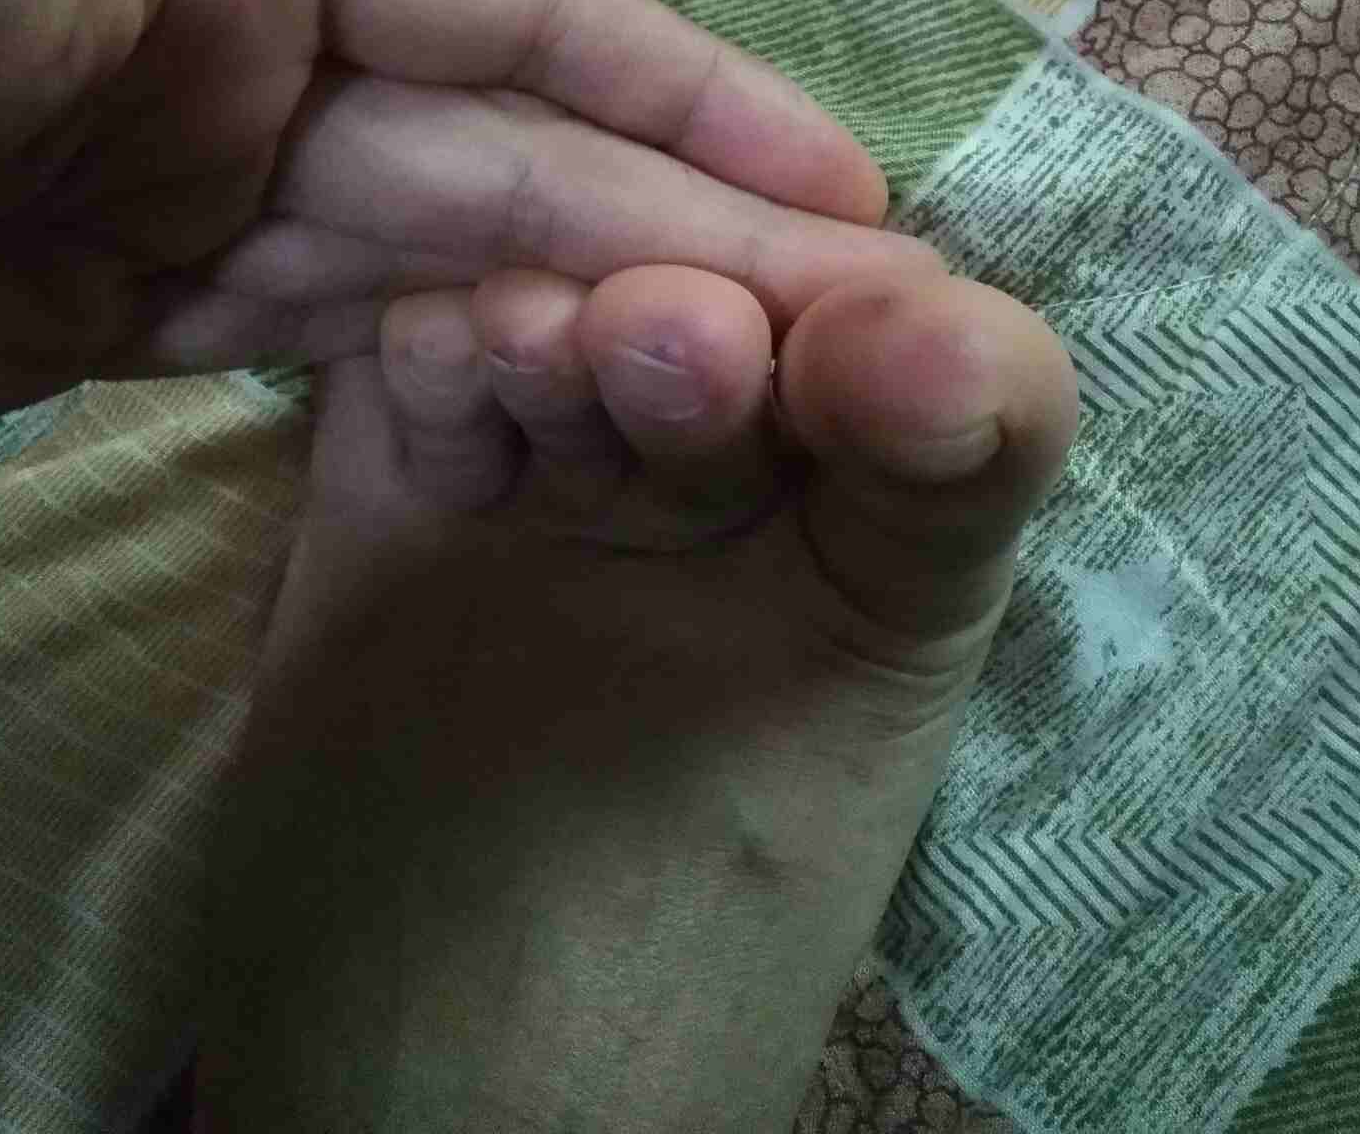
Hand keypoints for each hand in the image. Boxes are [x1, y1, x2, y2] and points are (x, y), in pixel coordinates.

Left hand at [0, 0, 932, 414]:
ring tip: (756, 403)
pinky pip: (302, 357)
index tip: (853, 189)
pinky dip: (433, 383)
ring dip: (583, 327)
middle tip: (871, 340)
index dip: (686, 95)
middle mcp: (211, 59)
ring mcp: (150, 207)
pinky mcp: (80, 334)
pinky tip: (562, 421)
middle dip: (682, 241)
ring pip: (421, 270)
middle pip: (499, 161)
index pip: (510, 16)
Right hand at [201, 264, 1076, 1127]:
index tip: (848, 341)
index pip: (898, 344)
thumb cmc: (668, 959)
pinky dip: (430, 349)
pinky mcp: (399, 521)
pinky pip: (416, 395)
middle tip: (662, 340)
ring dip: (553, 310)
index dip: (873, 311)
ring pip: (557, 326)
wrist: (412, 1125)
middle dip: (697, 308)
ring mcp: (548, 502)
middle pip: (713, 314)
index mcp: (857, 536)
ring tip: (531, 346)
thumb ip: (931, 506)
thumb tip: (961, 323)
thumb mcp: (856, 707)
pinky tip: (441, 357)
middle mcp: (712, 499)